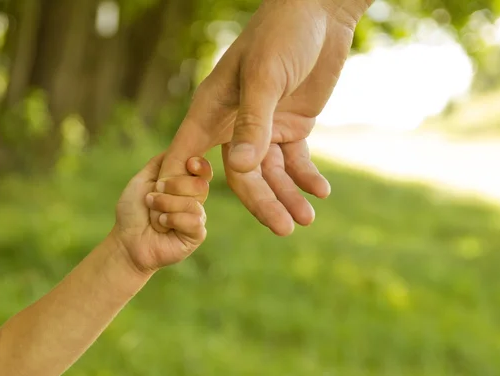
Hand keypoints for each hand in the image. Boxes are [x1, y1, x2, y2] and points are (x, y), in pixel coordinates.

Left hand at [114, 154, 211, 274]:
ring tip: (153, 213)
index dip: (200, 165)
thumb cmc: (133, 212)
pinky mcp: (196, 235)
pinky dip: (173, 220)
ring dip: (166, 205)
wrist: (127, 241)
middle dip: (173, 187)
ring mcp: (196, 217)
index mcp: (184, 185)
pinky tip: (161, 225)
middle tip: (152, 196)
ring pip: (194, 202)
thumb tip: (178, 144)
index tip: (189, 163)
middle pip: (200, 184)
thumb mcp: (142, 180)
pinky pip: (194, 221)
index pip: (203, 170)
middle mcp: (194, 199)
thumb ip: (160, 162)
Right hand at [155, 0, 370, 235]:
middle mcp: (235, 123)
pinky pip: (296, 161)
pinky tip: (321, 192)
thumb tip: (241, 169)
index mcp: (214, 109)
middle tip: (283, 229)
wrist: (322, 11)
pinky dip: (307, 177)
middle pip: (243, 175)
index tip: (177, 216)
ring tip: (306, 219)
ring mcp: (264, 127)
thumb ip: (253, 123)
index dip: (184, 184)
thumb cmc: (283, 33)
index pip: (191, 153)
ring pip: (271, 173)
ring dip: (289, 196)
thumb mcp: (266, 77)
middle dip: (263, 203)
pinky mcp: (291, 126)